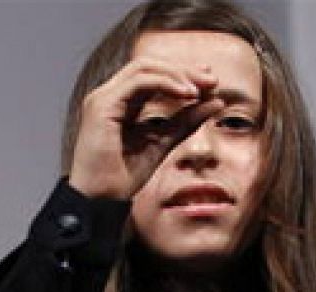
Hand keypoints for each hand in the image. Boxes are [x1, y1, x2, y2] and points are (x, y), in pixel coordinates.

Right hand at [67, 58, 224, 200]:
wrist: (99, 201)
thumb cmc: (121, 179)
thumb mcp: (162, 143)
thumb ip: (186, 122)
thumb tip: (216, 102)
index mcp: (119, 104)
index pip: (152, 76)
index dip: (181, 74)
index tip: (209, 84)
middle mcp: (109, 96)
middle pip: (149, 65)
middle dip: (183, 70)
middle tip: (212, 81)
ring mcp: (103, 98)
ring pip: (143, 67)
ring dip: (176, 74)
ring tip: (200, 89)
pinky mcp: (102, 105)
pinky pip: (138, 81)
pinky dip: (165, 83)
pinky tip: (185, 94)